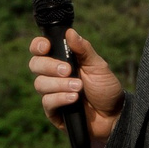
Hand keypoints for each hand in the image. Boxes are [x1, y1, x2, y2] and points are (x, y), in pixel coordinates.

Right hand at [28, 26, 125, 147]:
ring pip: (40, 83)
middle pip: (35, 65)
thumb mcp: (98, 66)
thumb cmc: (105, 88)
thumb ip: (83, 49)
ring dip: (59, 84)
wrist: (113, 115)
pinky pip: (47, 102)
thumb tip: (70, 31)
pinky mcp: (53, 111)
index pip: (40, 49)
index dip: (38, 46)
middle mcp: (53, 75)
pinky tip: (74, 99)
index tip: (46, 47)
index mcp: (62, 60)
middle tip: (68, 70)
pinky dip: (60, 98)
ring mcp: (52, 93)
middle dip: (49, 66)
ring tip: (78, 87)